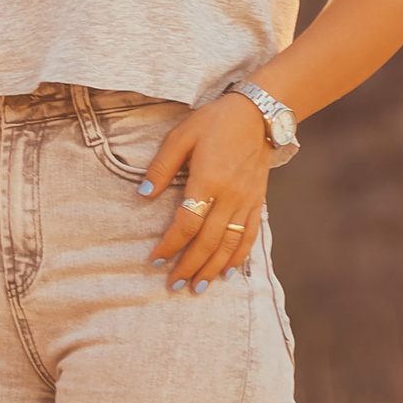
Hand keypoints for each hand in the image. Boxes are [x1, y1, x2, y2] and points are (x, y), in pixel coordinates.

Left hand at [143, 94, 272, 292]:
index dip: (170, 244)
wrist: (259, 114)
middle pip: (208, 241)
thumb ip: (162, 167)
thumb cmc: (215, 122)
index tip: (155, 259)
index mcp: (208, 180)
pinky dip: (239, 256)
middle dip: (189, 266)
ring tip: (198, 287)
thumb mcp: (181, 136)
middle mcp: (230, 196)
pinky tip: (227, 272)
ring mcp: (247, 201)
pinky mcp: (258, 202)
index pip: (187, 223)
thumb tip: (143, 194)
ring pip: (230, 244)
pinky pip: (250, 236)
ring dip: (212, 268)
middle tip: (173, 285)